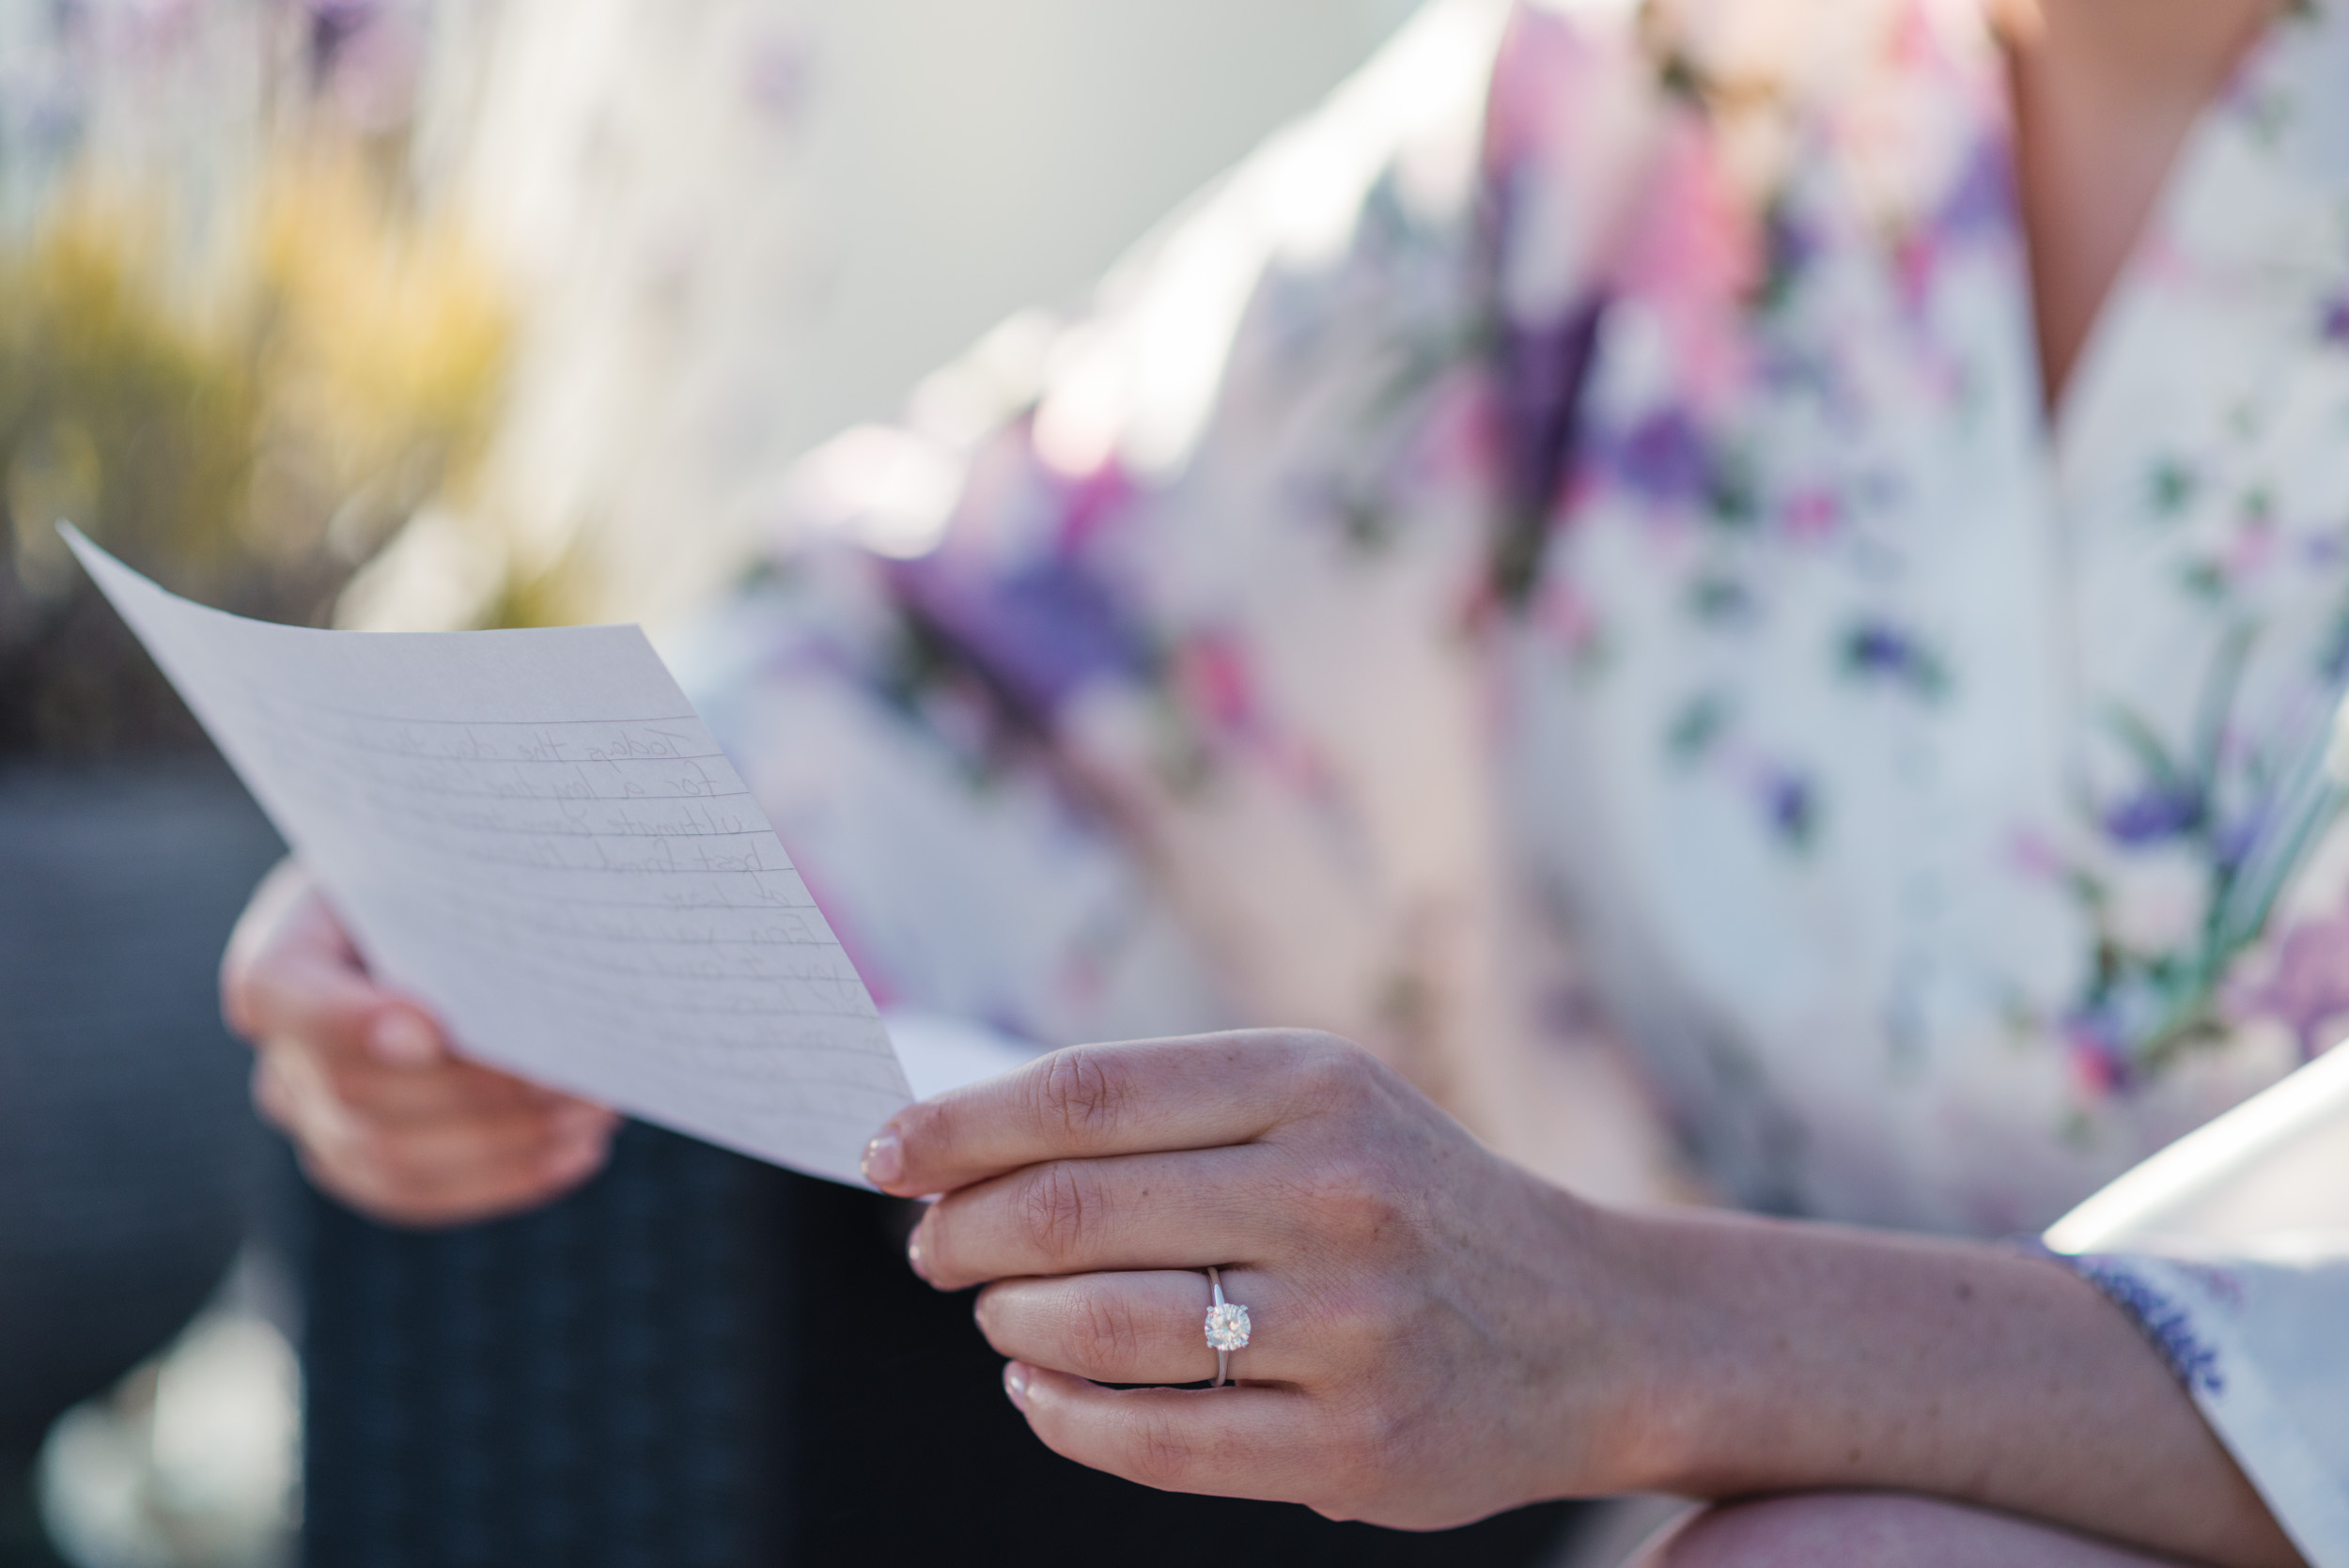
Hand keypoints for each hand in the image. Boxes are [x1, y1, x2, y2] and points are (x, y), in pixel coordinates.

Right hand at [222, 860, 620, 1227]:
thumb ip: (463, 896)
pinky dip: (505, 1179)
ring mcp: (313, 1116)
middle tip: (582, 1077)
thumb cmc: (442, 876)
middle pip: (359, 1097)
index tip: (435, 1030)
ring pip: (392, 1162)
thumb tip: (541, 940)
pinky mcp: (357, 1161)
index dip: (352, 1023)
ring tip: (596, 1112)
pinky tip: (576, 1151)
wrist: (424, 914)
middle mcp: (280, 1050)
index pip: (283, 995)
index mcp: (281, 957)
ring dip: (508, 1146)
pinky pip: (419, 1194)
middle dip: (481, 1095)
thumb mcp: (440, 858)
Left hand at [860, 1030, 1622, 1527]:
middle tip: (929, 1246)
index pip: (1087, 1092)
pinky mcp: (1356, 1445)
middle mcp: (1338, 1192)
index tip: (886, 1150)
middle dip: (964, 1229)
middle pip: (1075, 1208)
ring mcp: (1352, 1325)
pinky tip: (1038, 1386)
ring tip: (1002, 1312)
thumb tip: (959, 1144)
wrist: (1592, 1325)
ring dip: (1012, 1320)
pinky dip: (1061, 1413)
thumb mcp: (1320, 1107)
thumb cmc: (1406, 1200)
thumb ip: (1164, 1114)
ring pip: (1101, 1327)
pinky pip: (1154, 1440)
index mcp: (1314, 1083)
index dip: (961, 1124)